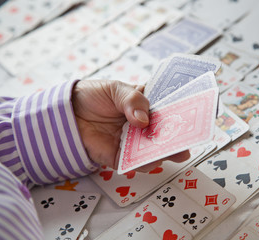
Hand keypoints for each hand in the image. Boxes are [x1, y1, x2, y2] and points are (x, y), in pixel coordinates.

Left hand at [72, 80, 189, 171]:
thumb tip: (143, 120)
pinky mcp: (119, 157)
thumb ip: (131, 101)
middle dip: (177, 137)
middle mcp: (142, 126)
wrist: (67, 111)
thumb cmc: (93, 96)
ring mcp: (132, 142)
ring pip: (153, 151)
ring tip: (172, 150)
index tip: (192, 113)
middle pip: (164, 134)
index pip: (167, 110)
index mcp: (145, 106)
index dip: (180, 112)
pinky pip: (134, 164)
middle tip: (188, 138)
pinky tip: (150, 160)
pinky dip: (143, 164)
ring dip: (163, 152)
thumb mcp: (115, 89)